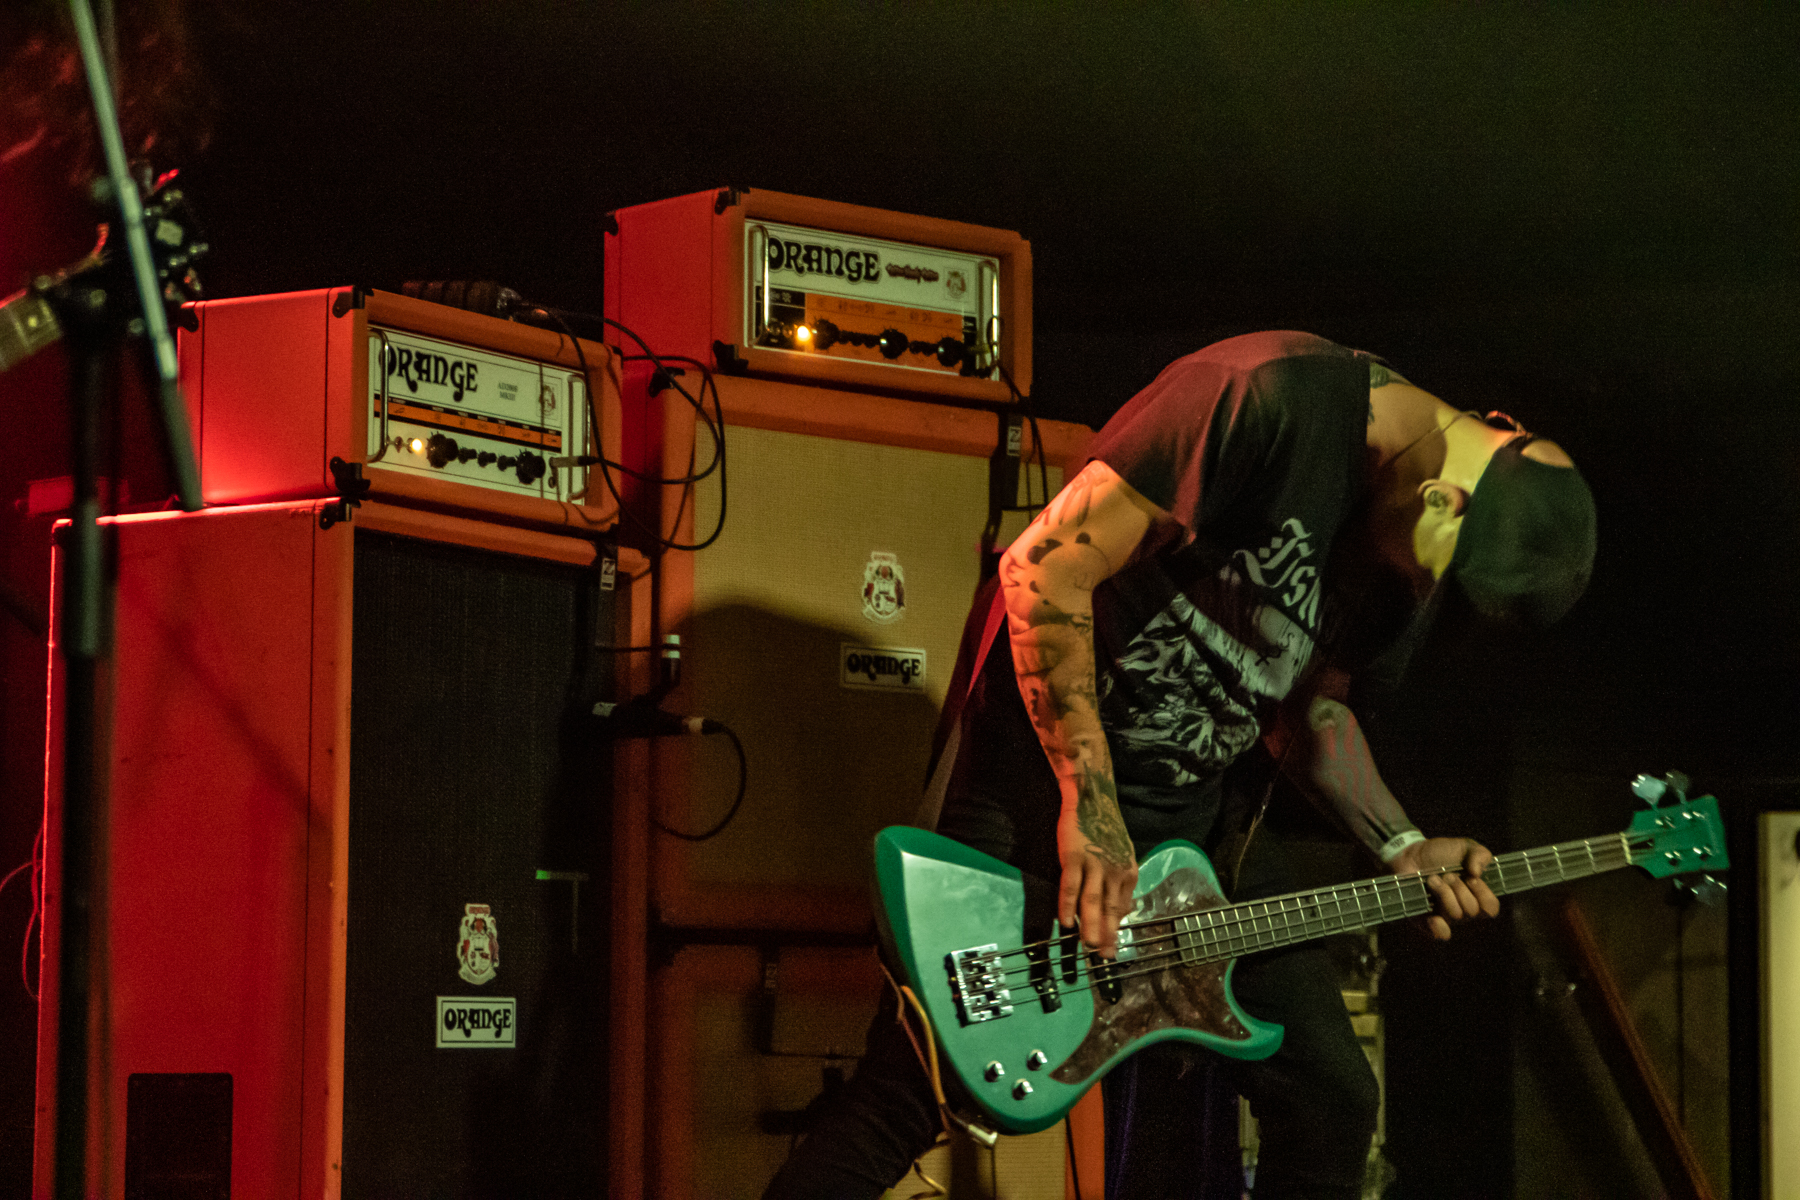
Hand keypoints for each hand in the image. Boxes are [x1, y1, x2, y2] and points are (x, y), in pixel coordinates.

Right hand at [1058, 806, 1138, 958]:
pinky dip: (1068, 905)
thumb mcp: (1123, 856)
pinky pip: (1071, 886)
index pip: (1121, 907)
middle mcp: (1115, 871)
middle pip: (1110, 908)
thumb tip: (1122, 910)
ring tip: (1089, 946)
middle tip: (1104, 957)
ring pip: (1093, 901)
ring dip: (1091, 925)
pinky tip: (1065, 922)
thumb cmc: (1105, 829)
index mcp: (1128, 872)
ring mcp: (1095, 863)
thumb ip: (1121, 883)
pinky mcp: (1074, 856)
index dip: (1115, 929)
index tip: (1110, 948)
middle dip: (1107, 935)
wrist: (1093, 799)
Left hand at [1390, 837, 1498, 940]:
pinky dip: (1439, 928)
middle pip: (1472, 911)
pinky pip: (1439, 935)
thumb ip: (1480, 854)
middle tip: (1448, 875)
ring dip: (1444, 893)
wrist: (1410, 853)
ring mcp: (1444, 916)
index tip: (1471, 878)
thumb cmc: (1440, 853)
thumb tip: (1477, 873)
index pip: (1490, 908)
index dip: (1483, 893)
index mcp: (1475, 895)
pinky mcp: (1425, 920)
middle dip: (1459, 888)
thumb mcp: (1465, 847)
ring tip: (1433, 879)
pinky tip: (1433, 917)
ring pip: (1455, 915)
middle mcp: (1462, 909)